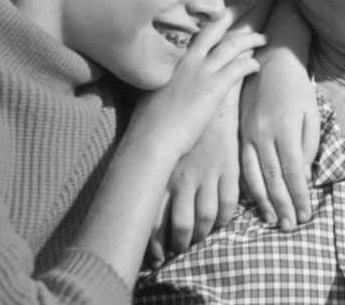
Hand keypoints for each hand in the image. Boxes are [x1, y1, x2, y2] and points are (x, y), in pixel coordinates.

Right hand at [130, 10, 264, 165]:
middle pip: (216, 27)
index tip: (224, 11)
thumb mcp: (152, 93)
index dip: (214, 20)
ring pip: (232, 45)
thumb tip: (169, 83)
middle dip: (236, 10)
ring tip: (264, 36)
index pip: (198, 31)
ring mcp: (201, 72)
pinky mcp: (213, 87)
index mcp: (172, 59)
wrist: (151, 139)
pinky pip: (239, 67)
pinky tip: (257, 64)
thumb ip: (165, 81)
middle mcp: (187, 60)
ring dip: (251, 37)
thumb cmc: (148, 123)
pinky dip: (251, 63)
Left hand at [146, 95, 240, 266]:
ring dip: (200, 236)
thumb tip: (116, 181)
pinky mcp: (227, 169)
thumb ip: (138, 159)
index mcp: (161, 170)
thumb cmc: (174, 111)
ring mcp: (207, 173)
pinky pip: (227, 205)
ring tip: (196, 240)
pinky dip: (223, 220)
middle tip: (175, 251)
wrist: (211, 91)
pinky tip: (218, 223)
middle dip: (178, 245)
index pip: (153, 216)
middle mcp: (182, 176)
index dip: (152, 241)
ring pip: (204, 220)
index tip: (152, 253)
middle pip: (180, 225)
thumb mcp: (151, 133)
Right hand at [239, 45, 319, 230]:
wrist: (271, 60)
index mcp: (283, 128)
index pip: (293, 171)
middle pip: (271, 178)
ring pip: (251, 175)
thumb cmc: (296, 87)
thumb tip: (303, 176)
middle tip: (289, 226)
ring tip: (271, 219)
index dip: (299, 196)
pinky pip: (241, 164)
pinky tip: (254, 198)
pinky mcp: (237, 132)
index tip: (305, 214)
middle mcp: (261, 133)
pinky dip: (247, 184)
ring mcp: (246, 133)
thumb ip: (308, 145)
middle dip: (281, 205)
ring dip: (262, 201)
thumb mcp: (310, 113)